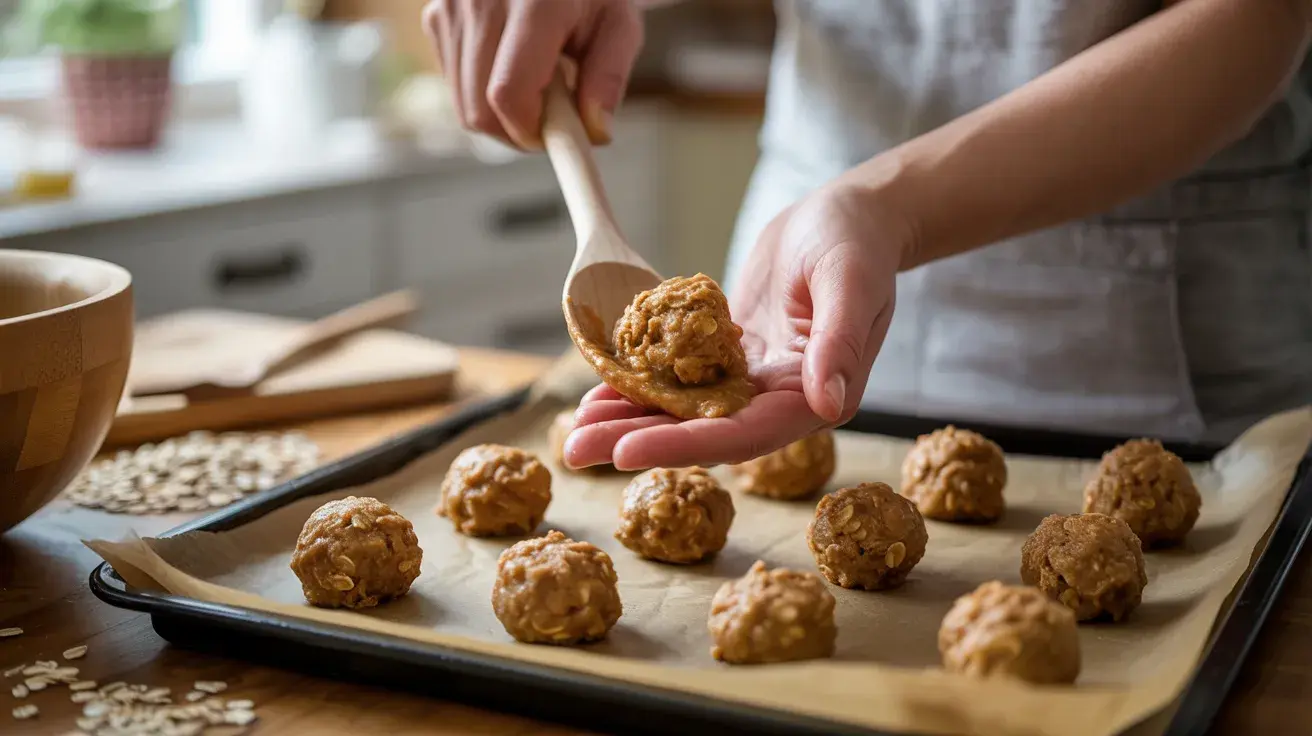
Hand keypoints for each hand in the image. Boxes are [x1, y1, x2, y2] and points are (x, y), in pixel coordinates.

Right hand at [422, 0, 642, 148]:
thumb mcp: (618, 25)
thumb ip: (610, 77)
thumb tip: (594, 131)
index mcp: (535, 2)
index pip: (509, 93)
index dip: (528, 131)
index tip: (552, 136)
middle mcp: (482, 0)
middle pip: (479, 110)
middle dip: (514, 132)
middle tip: (548, 118)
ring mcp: (452, 8)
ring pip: (463, 104)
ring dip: (499, 115)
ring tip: (533, 84)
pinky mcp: (436, 17)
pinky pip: (454, 85)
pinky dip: (482, 93)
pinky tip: (508, 66)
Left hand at [564, 182, 910, 469]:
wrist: (850, 217)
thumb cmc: (857, 244)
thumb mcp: (851, 284)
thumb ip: (839, 344)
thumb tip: (829, 405)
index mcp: (810, 398)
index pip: (740, 435)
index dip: (680, 446)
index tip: (624, 452)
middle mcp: (777, 401)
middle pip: (700, 434)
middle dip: (636, 442)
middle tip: (573, 451)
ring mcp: (750, 381)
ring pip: (681, 412)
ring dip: (627, 421)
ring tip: (573, 431)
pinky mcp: (729, 357)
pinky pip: (678, 379)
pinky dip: (638, 386)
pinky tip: (596, 393)